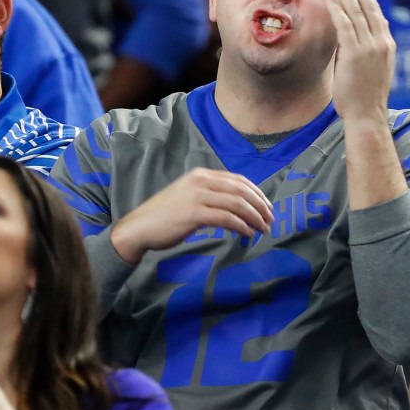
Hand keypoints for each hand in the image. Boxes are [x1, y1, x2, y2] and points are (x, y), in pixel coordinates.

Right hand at [109, 168, 273, 264]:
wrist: (139, 228)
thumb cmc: (163, 216)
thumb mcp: (188, 197)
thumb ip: (209, 196)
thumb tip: (236, 206)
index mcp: (200, 175)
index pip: (237, 180)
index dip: (256, 193)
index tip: (267, 207)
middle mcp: (200, 181)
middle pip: (241, 190)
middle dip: (260, 205)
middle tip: (270, 219)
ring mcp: (196, 196)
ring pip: (237, 203)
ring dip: (254, 217)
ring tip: (263, 229)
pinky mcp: (193, 214)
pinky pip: (226, 218)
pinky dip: (241, 226)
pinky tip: (247, 234)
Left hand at [329, 0, 395, 124]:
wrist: (367, 115)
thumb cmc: (366, 96)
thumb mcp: (374, 68)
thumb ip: (369, 49)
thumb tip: (364, 34)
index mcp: (387, 44)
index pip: (376, 12)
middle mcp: (381, 42)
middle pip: (368, 6)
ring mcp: (370, 47)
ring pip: (357, 11)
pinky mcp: (355, 53)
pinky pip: (345, 26)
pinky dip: (338, 10)